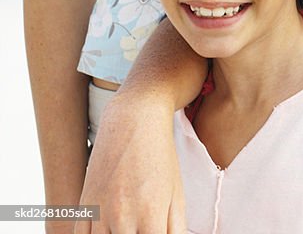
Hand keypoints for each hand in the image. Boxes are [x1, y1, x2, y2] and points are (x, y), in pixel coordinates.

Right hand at [75, 95, 184, 233]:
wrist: (134, 121)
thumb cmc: (161, 157)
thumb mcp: (177, 192)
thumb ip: (176, 228)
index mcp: (151, 214)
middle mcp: (122, 216)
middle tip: (142, 228)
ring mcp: (100, 213)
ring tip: (126, 227)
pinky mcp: (84, 206)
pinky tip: (107, 231)